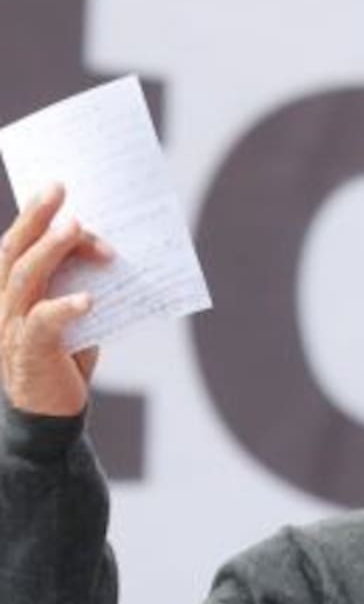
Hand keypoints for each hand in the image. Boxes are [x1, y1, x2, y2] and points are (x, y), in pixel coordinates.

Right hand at [0, 184, 111, 416]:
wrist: (52, 414)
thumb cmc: (64, 360)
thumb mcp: (73, 316)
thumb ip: (79, 285)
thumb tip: (112, 253)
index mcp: (9, 292)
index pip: (16, 245)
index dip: (33, 215)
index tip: (56, 188)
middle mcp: (3, 304)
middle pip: (13, 250)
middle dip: (36, 216)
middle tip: (60, 188)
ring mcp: (11, 327)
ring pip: (24, 278)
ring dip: (50, 250)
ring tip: (76, 228)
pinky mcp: (29, 353)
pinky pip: (44, 323)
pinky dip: (64, 307)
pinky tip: (88, 298)